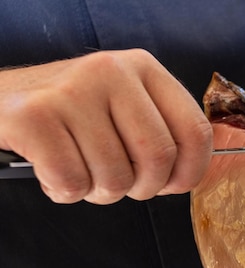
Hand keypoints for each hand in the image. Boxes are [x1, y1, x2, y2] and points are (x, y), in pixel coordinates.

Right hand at [0, 49, 212, 203]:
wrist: (3, 99)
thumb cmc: (73, 115)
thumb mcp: (125, 106)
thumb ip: (160, 129)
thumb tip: (188, 174)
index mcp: (144, 68)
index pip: (195, 131)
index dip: (190, 172)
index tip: (173, 185)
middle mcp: (111, 72)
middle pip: (158, 158)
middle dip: (143, 188)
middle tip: (122, 184)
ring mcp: (71, 91)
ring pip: (115, 177)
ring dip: (100, 192)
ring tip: (83, 172)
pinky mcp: (34, 116)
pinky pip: (73, 183)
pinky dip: (65, 192)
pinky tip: (55, 172)